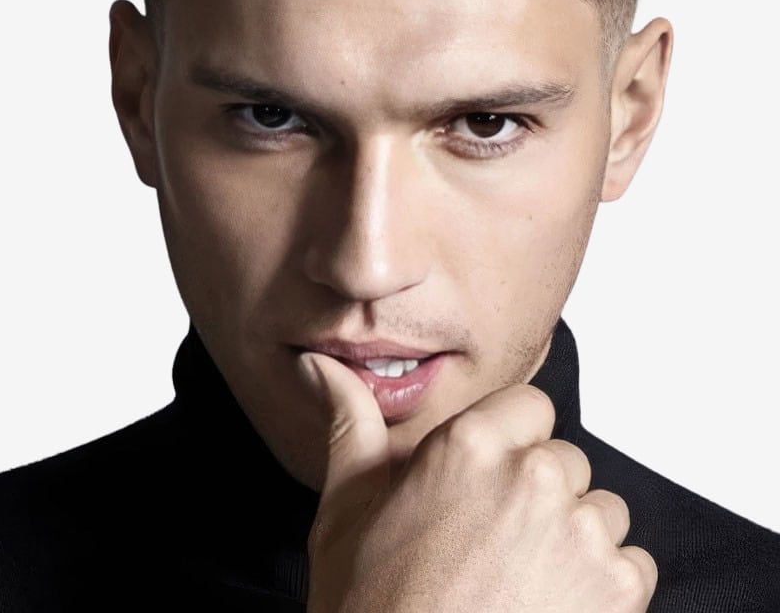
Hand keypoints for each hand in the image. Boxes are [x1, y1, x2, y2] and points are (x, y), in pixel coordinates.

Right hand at [300, 351, 657, 612]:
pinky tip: (549, 608)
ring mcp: (580, 531)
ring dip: (573, 539)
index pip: (530, 407)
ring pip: (600, 510)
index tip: (490, 482)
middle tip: (496, 544)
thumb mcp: (347, 511)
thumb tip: (324, 369)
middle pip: (563, 459)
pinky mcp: (617, 588)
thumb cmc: (374, 612)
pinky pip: (632, 563)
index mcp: (469, 443)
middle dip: (539, 494)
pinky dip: (604, 588)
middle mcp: (532, 475)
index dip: (511, 444)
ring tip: (522, 582)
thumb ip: (351, 424)